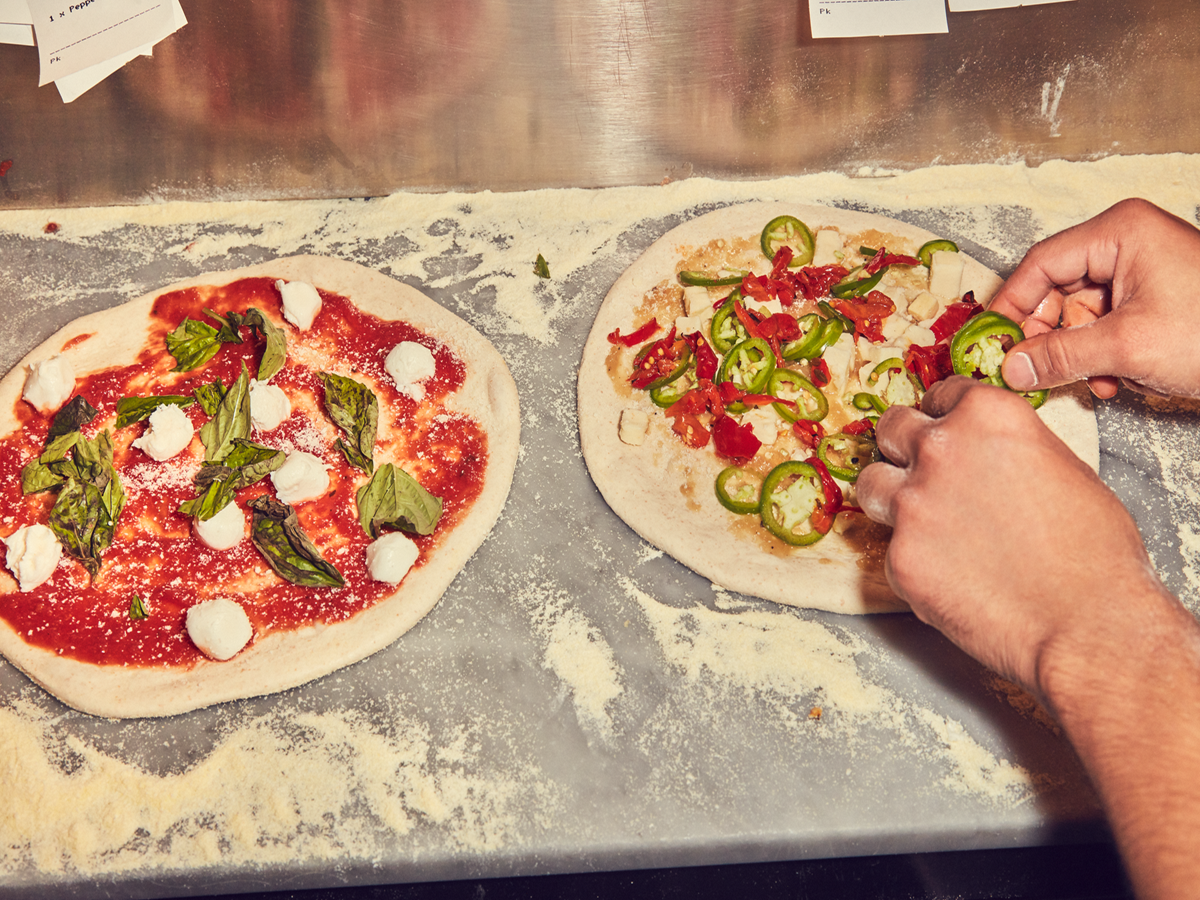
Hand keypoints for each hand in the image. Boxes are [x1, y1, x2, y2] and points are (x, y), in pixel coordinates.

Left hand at [856, 377, 1165, 696]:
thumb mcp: (1065, 469)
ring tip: (922, 522)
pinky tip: (949, 576)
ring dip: (891, 498)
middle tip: (921, 472)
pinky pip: (891, 549)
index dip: (944, 416)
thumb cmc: (1095, 553)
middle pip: (892, 429)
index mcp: (987, 416)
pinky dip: (913, 560)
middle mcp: (940, 449)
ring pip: (871, 484)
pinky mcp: (899, 557)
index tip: (945, 431)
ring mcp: (913, 503)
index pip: (942, 394)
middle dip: (904, 448)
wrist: (1089, 623)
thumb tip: (988, 457)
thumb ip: (1010, 450)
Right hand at [988, 198, 1199, 399]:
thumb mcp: (1127, 346)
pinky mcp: (1152, 299)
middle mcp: (1128, 243)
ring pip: (1078, 314)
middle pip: (1056, 290)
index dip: (1011, 306)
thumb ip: (1059, 355)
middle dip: (1050, 337)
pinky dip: (1099, 355)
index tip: (991, 342)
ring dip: (1077, 353)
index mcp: (1120, 231)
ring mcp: (1141, 271)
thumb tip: (1011, 368)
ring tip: (1094, 378)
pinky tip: (1114, 377)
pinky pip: (1103, 325)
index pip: (1040, 264)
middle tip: (1035, 371)